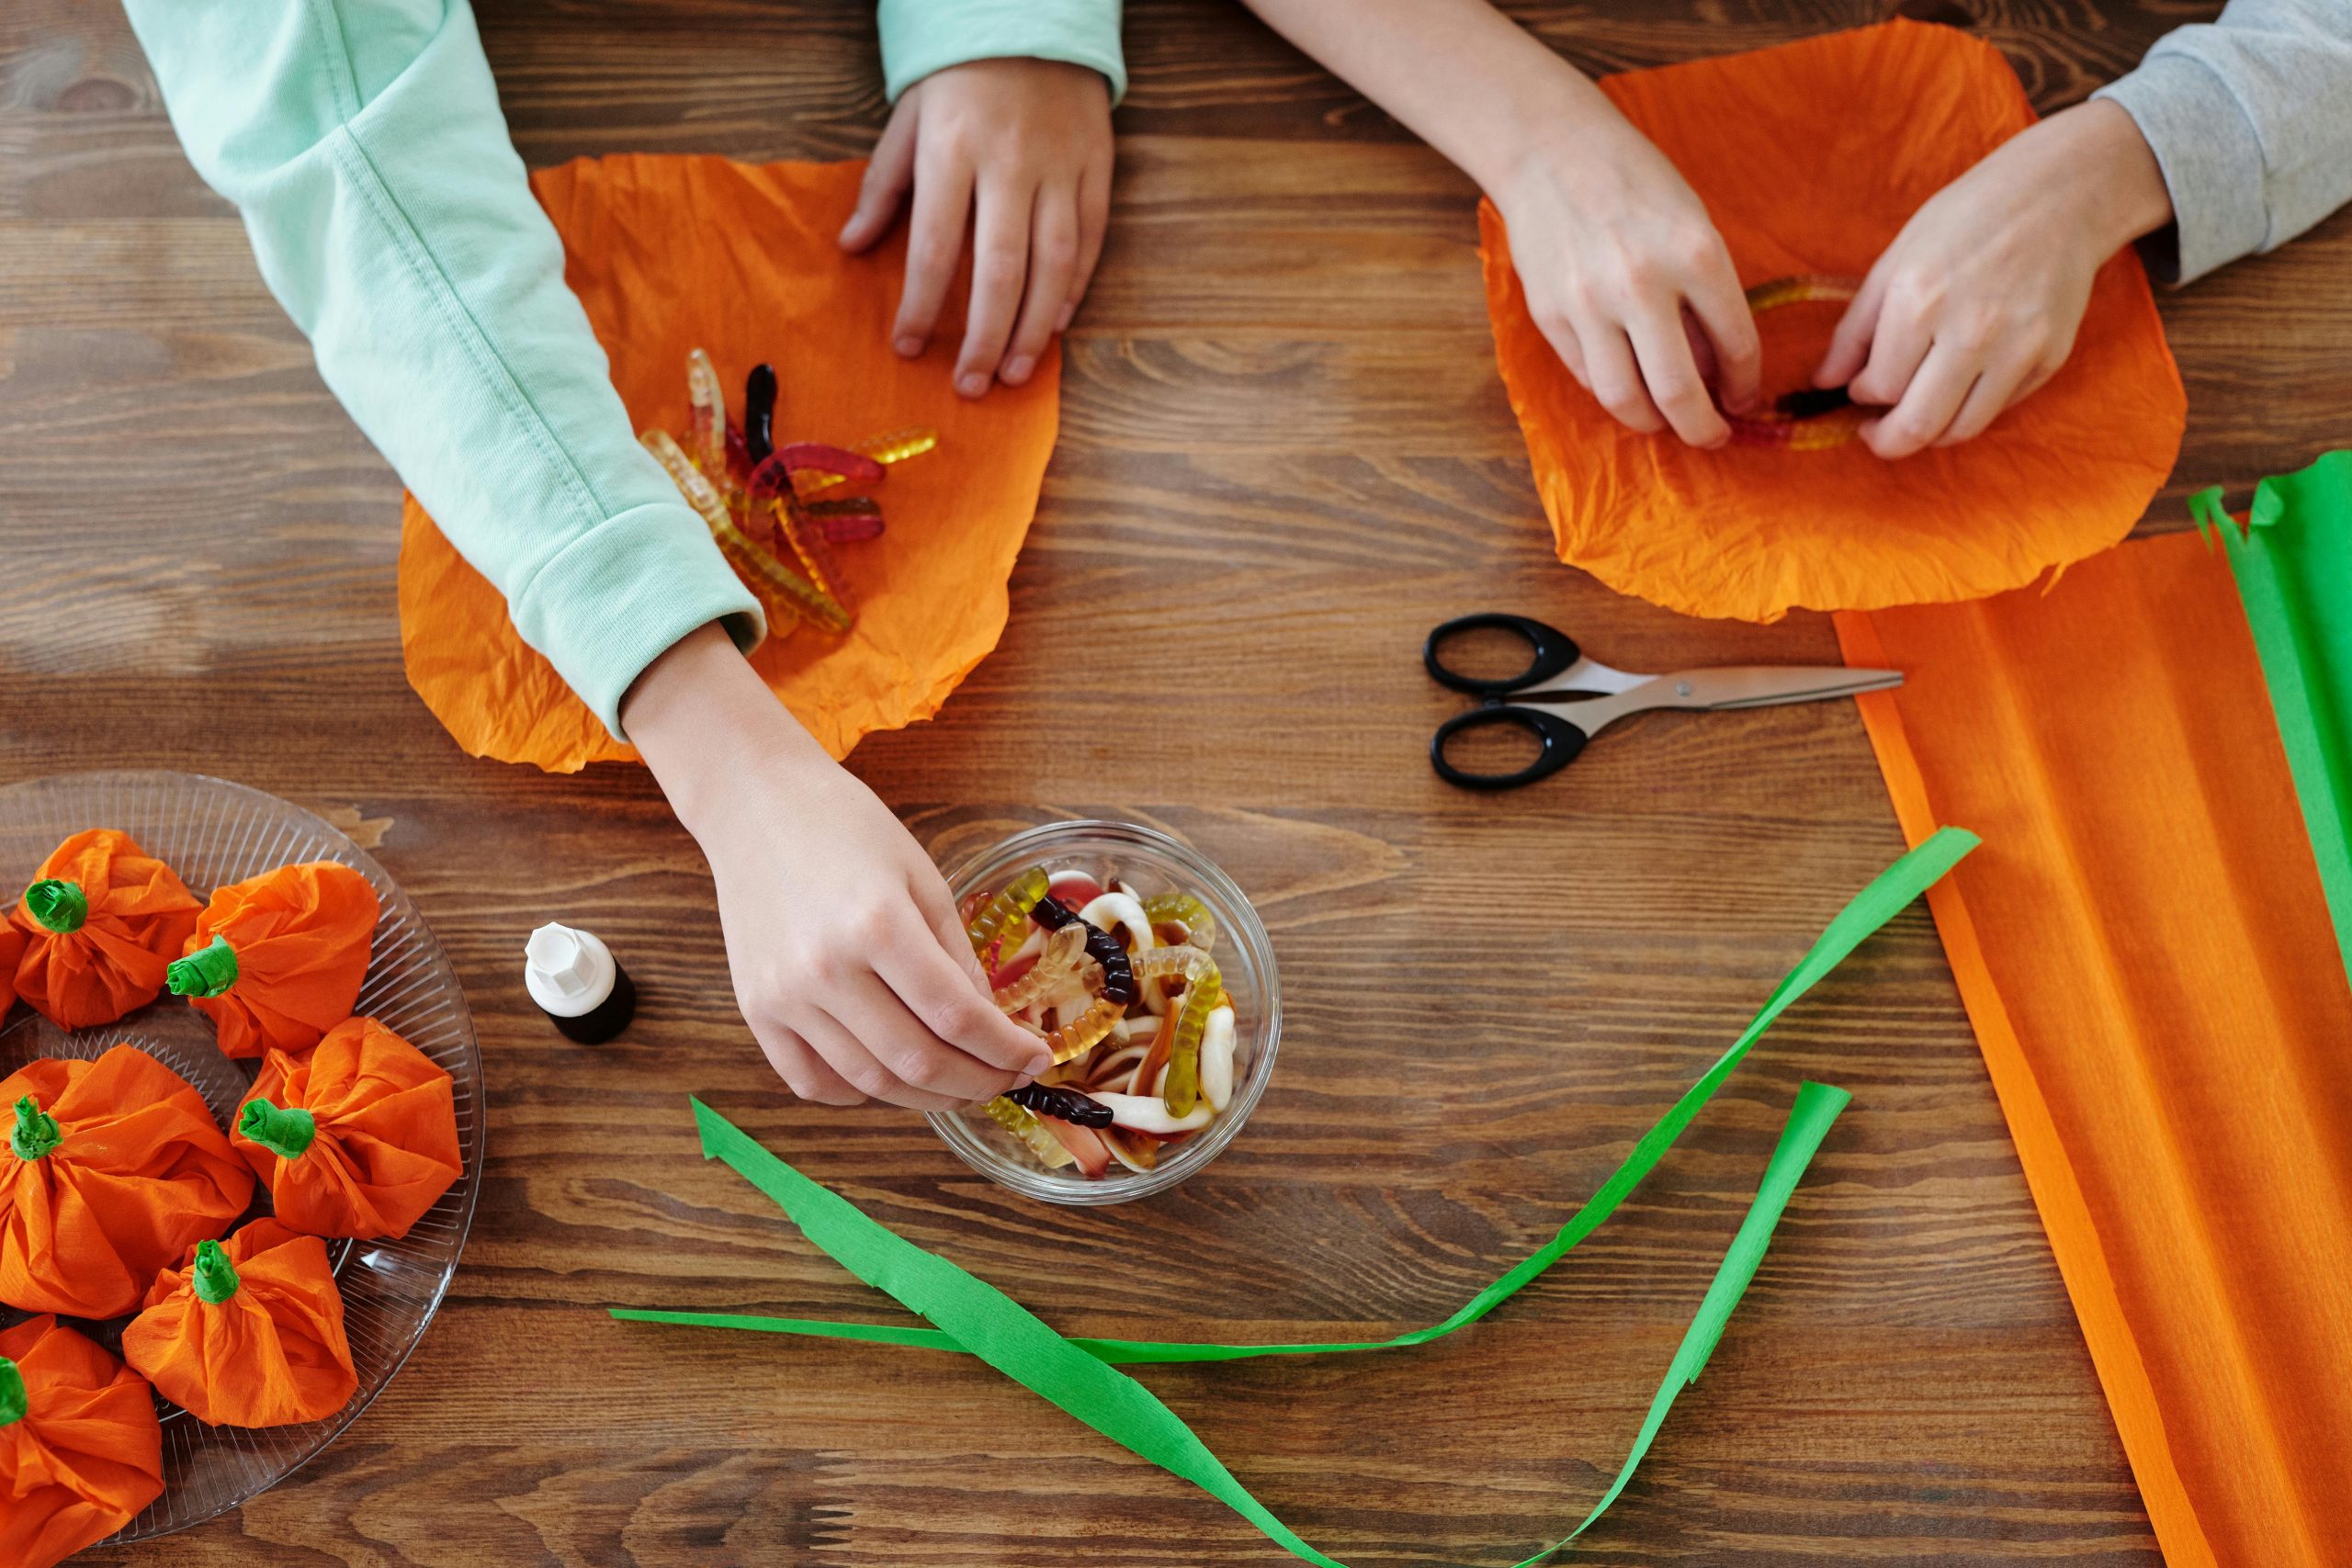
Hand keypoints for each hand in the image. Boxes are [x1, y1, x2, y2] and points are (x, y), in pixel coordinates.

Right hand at [623, 626, 1050, 1107]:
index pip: (957, 1016)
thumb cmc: (845, 827)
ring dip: (926, 1097)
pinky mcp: (755, 1010)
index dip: (1006, 1049)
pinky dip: (858, 1094)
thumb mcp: (922, 876)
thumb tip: (990, 1022)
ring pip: (869, 1081)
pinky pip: (811, 1081)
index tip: (1036, 1058)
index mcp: (878, 924)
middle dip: (977, 1082)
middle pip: (917, 1060)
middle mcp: (827, 969)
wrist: (755, 806)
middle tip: (1006, 1079)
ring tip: (961, 1085)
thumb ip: (957, 955)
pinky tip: (891, 1079)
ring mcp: (785, 996)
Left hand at [839, 57, 1112, 397]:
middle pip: (1000, 269)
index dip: (921, 305)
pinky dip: (1074, 288)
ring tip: (1015, 372)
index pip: (934, 246)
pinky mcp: (1096, 167)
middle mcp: (1010, 163)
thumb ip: (883, 186)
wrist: (1031, 18)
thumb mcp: (909, 118)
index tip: (909, 348)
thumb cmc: (960, 77)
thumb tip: (852, 246)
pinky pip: (1089, 240)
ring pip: (1053, 264)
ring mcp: (1060, 167)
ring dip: (1033, 328)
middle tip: (971, 385)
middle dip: (984, 336)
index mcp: (952, 150)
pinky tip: (1054, 326)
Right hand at [1493, 117, 1760, 446]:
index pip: (1737, 346)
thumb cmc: (1634, 181)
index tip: (1745, 399)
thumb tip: (1717, 369)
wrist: (1551, 150)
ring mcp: (1589, 304)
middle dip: (1703, 428)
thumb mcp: (1691, 224)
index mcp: (1696, 254)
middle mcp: (1642, 284)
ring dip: (1652, 423)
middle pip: (1679, 391)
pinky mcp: (1550, 314)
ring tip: (1664, 421)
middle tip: (1712, 435)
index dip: (1746, 385)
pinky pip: (1587, 376)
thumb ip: (1706, 294)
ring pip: (1624, 398)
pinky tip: (1626, 382)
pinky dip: (1612, 390)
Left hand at [1814, 100, 2172, 458]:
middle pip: (1917, 425)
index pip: (1878, 387)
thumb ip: (1855, 328)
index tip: (1860, 389)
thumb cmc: (1968, 219)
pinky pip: (1999, 409)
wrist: (2061, 194)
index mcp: (1920, 300)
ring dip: (1929, 434)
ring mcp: (2017, 347)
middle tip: (1875, 433)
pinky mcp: (2051, 356)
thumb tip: (1824, 383)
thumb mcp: (1896, 259)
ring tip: (1915, 414)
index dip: (1861, 396)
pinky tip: (1960, 386)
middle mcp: (1970, 331)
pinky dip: (1971, 410)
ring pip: (1960, 429)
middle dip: (1886, 441)